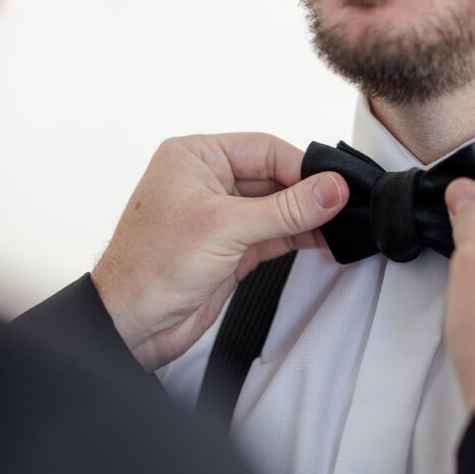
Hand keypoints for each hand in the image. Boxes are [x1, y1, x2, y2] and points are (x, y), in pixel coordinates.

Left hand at [91, 133, 347, 370]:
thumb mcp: (226, 228)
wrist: (131, 325)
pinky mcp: (232, 248)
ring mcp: (221, 217)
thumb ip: (285, 209)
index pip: (264, 149)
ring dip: (309, 218)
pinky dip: (300, 237)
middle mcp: (208, 182)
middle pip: (275, 177)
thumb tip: (330, 189)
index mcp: (195, 158)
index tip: (335, 185)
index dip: (303, 167)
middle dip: (309, 194)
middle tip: (343, 205)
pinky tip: (324, 239)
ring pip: (279, 208)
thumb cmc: (148, 268)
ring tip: (341, 224)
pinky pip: (276, 234)